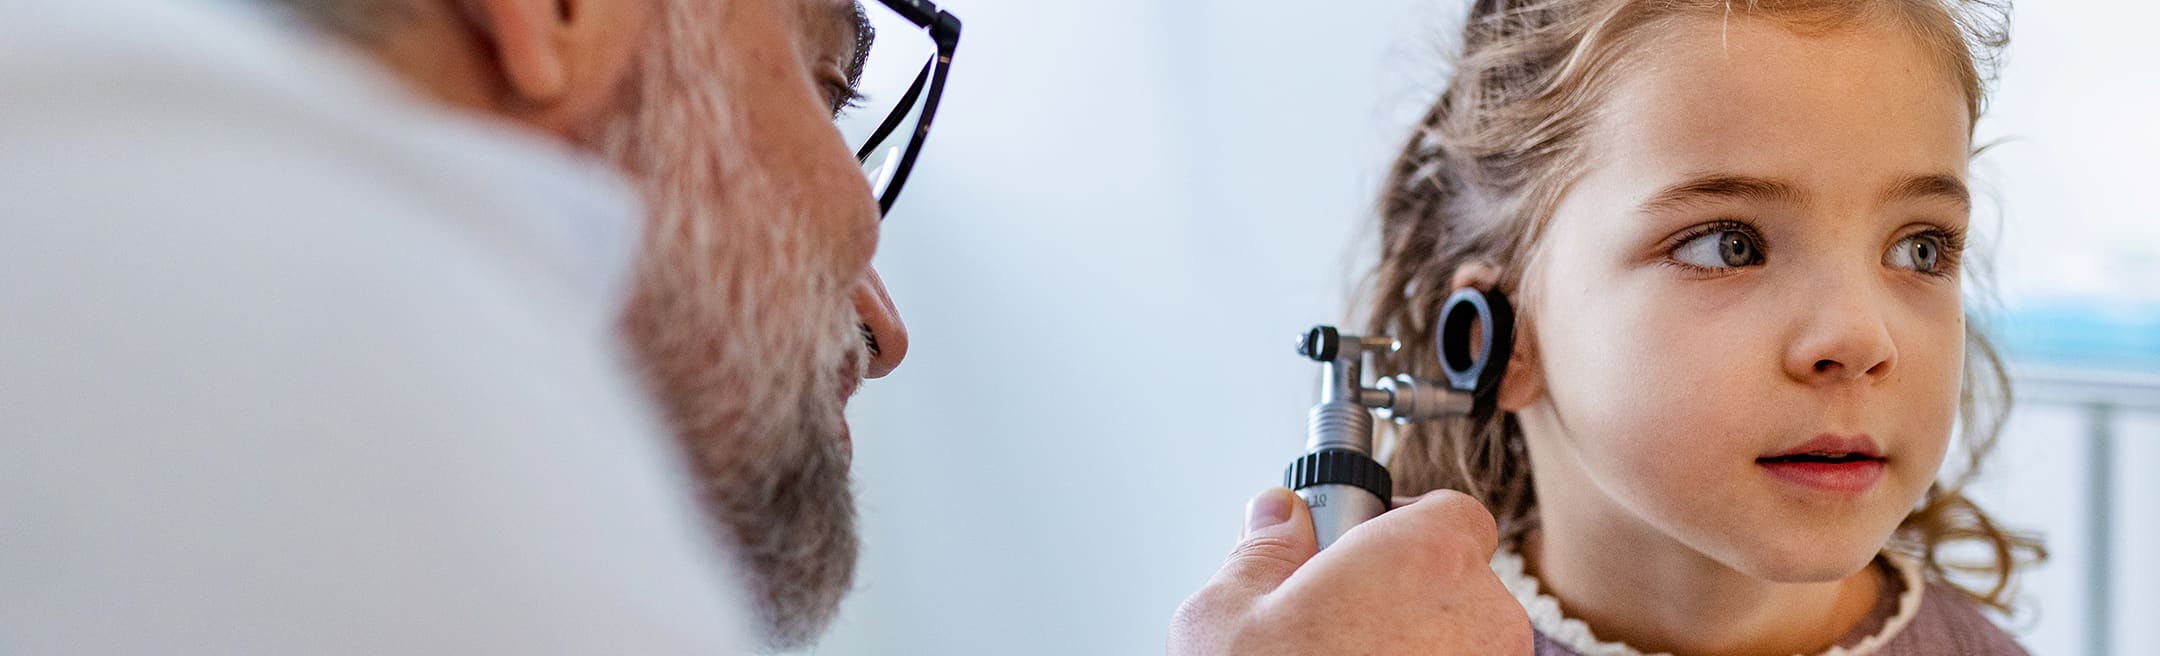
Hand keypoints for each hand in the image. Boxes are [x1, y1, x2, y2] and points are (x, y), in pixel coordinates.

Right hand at [1169, 488, 1531, 654]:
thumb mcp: (1224, 614)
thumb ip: (1262, 549)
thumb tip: (1276, 516)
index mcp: (1422, 558)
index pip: (1449, 511)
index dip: (1401, 524)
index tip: (1357, 548)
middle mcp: (1480, 614)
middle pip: (1456, 580)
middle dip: (1403, 595)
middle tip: (1336, 620)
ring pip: (1462, 642)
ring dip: (1417, 648)